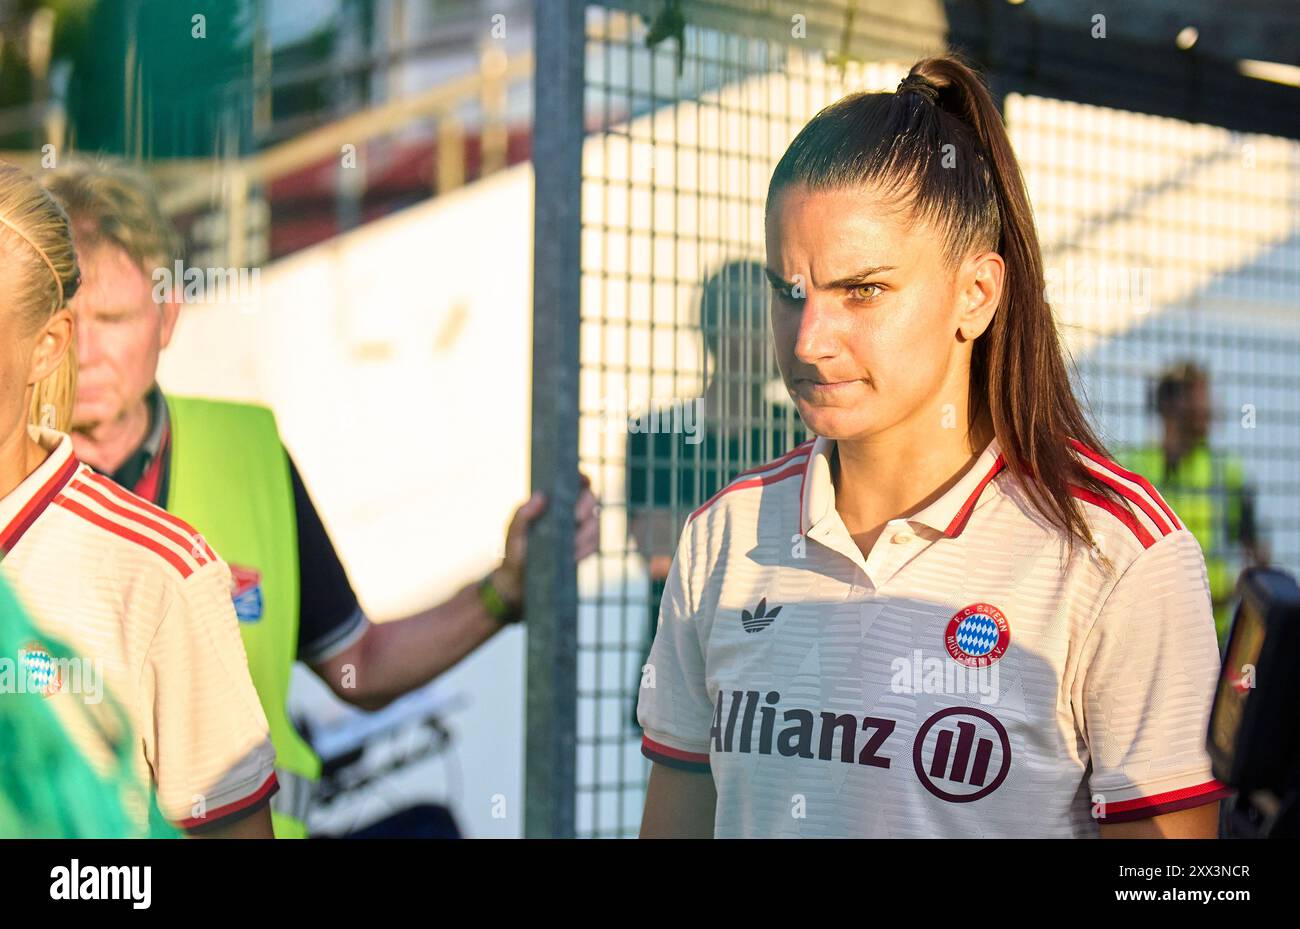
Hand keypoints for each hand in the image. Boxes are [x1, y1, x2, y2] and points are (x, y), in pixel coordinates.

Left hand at [492, 473, 598, 609]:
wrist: (519, 584)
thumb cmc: (514, 554)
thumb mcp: (513, 533)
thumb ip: (523, 514)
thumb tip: (540, 496)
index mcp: (553, 503)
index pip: (574, 483)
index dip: (582, 478)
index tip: (582, 480)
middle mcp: (569, 513)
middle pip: (592, 499)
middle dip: (587, 505)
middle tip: (575, 517)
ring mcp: (579, 531)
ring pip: (596, 523)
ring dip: (587, 532)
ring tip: (570, 545)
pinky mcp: (585, 549)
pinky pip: (596, 544)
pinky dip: (587, 548)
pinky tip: (573, 556)